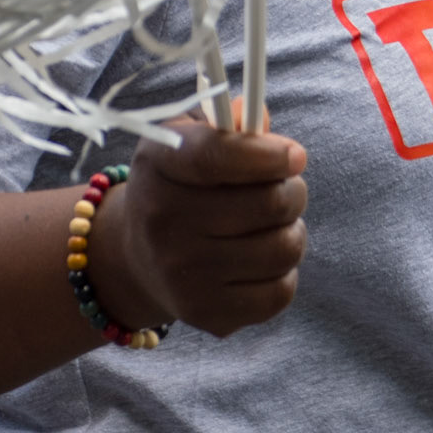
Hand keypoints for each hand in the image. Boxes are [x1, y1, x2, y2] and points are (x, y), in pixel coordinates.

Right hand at [86, 112, 306, 339]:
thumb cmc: (179, 187)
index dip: (267, 154)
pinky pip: (280, 293)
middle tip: (286, 190)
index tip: (295, 156)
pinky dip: (284, 274)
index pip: (217, 156)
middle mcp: (163, 222)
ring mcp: (183, 273)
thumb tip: (259, 118)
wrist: (137, 258)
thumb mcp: (189, 140)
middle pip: (267, 203)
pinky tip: (261, 262)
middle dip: (292, 192)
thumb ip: (229, 124)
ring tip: (274, 226)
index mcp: (157, 165)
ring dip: (292, 232)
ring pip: (282, 248)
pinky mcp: (205, 314)